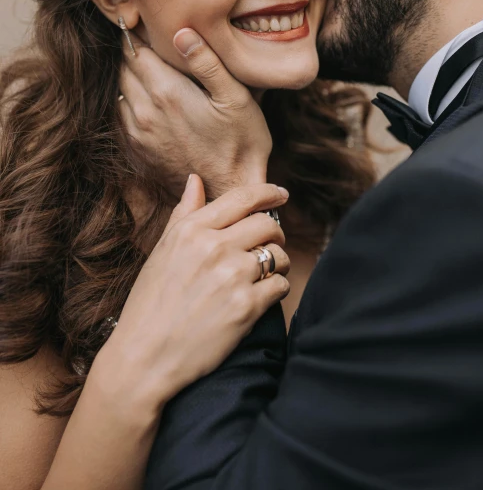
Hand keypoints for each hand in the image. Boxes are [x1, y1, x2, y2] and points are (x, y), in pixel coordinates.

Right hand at [93, 175, 289, 416]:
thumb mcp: (161, 251)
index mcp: (192, 230)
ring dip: (278, 263)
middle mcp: (214, 247)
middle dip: (275, 232)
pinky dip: (277, 289)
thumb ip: (184, 213)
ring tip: (265, 274)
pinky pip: (281, 285)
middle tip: (270, 244)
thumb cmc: (150, 304)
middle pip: (268, 224)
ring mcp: (232, 276)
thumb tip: (196, 179)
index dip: (268, 192)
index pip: (242, 198)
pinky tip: (261, 297)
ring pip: (278, 254)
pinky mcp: (247, 306)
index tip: (281, 194)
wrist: (144, 358)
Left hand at [119, 29, 271, 199]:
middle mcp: (144, 110)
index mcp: (166, 91)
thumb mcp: (235, 97)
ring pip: (120, 90)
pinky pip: (122, 114)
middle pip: (124, 68)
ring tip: (153, 69)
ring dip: (131, 77)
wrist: (230, 190)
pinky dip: (131, 101)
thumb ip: (207, 62)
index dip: (139, 34)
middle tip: (152, 42)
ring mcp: (137, 132)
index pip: (134, 49)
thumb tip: (181, 31)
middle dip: (134, 53)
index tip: (149, 26)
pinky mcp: (138, 149)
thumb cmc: (240, 141)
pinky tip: (151, 99)